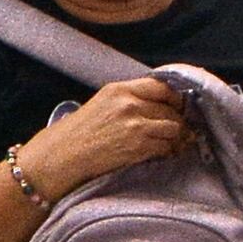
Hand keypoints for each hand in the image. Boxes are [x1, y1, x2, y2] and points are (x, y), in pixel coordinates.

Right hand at [29, 77, 189, 199]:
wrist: (64, 154)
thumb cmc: (80, 130)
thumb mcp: (103, 102)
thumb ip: (130, 98)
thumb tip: (161, 104)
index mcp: (120, 89)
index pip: (161, 87)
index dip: (174, 98)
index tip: (177, 106)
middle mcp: (130, 104)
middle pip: (170, 109)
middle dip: (176, 120)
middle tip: (177, 130)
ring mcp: (136, 126)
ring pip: (173, 128)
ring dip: (175, 137)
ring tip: (170, 142)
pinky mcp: (139, 147)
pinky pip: (166, 147)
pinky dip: (167, 151)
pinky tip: (161, 153)